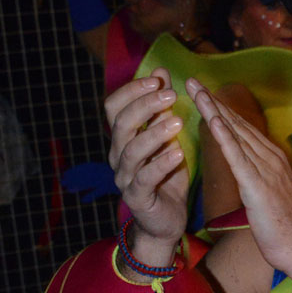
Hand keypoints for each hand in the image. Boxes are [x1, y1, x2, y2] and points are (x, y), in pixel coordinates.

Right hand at [106, 68, 188, 268]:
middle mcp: (118, 155)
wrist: (164, 221)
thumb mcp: (167, 138)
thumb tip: (161, 70)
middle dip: (144, 106)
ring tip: (178, 122)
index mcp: (122, 138)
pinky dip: (161, 163)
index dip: (132, 90)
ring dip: (154, 133)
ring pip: (131, 151)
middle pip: (121, 124)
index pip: (114, 106)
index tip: (158, 78)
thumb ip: (162, 108)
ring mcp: (125, 177)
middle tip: (170, 95)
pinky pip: (145, 178)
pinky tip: (177, 152)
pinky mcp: (137, 198)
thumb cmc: (166, 177)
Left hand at [188, 77, 291, 286]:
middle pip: (237, 123)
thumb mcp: (270, 196)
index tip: (203, 92)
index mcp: (273, 159)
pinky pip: (238, 158)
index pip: (243, 128)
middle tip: (192, 80)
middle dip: (213, 101)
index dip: (222, 108)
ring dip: (214, 110)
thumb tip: (246, 170)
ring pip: (235, 134)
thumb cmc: (287, 229)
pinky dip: (225, 137)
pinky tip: (212, 121)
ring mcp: (266, 170)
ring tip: (196, 91)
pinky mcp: (258, 187)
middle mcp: (271, 158)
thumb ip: (259, 177)